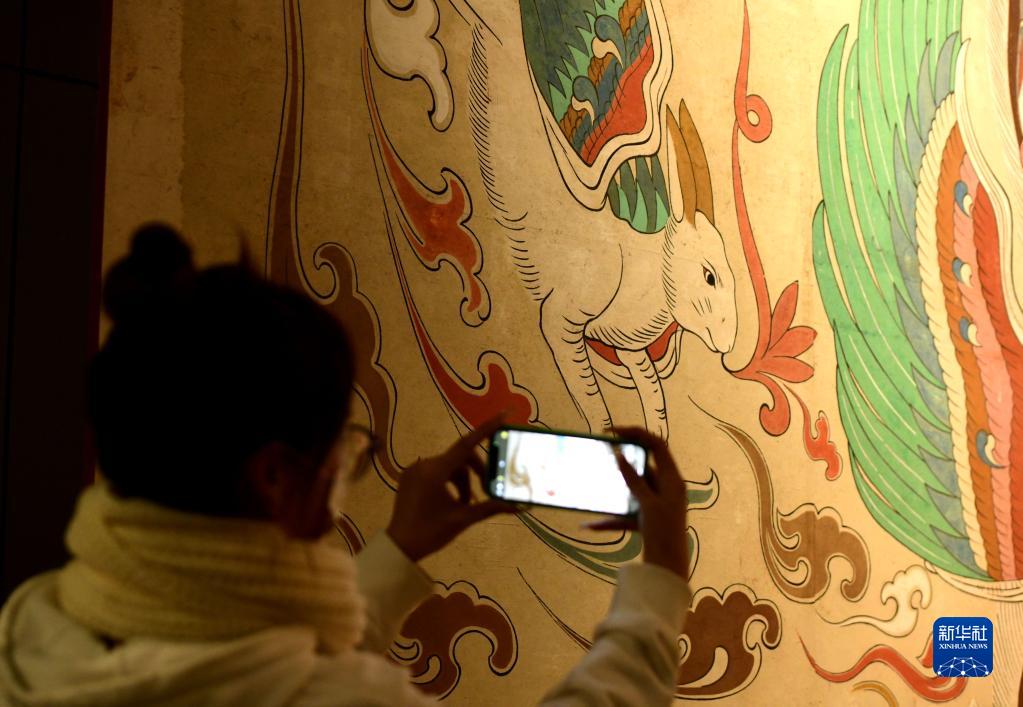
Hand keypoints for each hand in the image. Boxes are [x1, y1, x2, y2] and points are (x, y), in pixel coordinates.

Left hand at [386, 416, 516, 561]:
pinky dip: (450, 482)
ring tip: (468, 503)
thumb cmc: (430, 533)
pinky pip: (437, 472)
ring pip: (449, 466)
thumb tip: (519, 507)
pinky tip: (455, 501)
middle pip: (460, 458)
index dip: (486, 428)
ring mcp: (415, 470)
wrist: (398, 547)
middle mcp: (424, 464)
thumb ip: (491, 508)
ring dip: (463, 480)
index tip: (503, 415)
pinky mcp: (410, 477)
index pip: (466, 444)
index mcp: (435, 471)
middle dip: (476, 471)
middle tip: (488, 490)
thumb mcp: (463, 519)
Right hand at [588, 426, 688, 577]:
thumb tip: (619, 454)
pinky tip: (590, 526)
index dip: (636, 433)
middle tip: (602, 450)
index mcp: (672, 479)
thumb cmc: (663, 533)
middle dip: (622, 458)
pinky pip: (627, 512)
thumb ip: (634, 480)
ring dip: (614, 489)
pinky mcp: (647, 519)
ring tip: (594, 480)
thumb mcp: (647, 504)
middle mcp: (666, 487)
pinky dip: (611, 519)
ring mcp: (656, 503)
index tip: (612, 431)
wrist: (669, 569)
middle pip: (643, 464)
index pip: (656, 444)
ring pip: (632, 489)